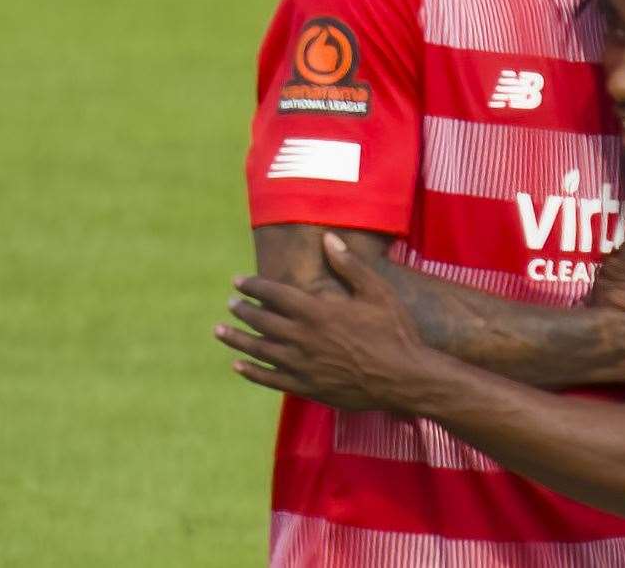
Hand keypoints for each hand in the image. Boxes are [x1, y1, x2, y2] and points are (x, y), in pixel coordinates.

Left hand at [214, 232, 433, 411]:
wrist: (404, 378)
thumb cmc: (395, 331)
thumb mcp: (377, 292)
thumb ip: (350, 266)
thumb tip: (329, 238)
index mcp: (318, 312)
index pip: (275, 294)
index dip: (254, 286)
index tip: (238, 281)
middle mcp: (304, 338)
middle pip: (262, 321)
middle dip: (243, 310)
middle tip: (230, 304)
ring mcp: (303, 365)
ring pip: (260, 350)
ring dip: (237, 339)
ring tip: (219, 330)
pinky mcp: (307, 386)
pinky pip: (270, 379)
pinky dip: (251, 371)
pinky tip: (238, 365)